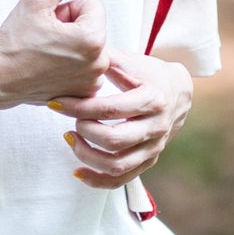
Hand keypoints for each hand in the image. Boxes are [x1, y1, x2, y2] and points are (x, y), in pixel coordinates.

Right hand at [0, 0, 111, 107]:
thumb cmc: (13, 44)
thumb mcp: (36, 0)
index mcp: (92, 39)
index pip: (92, 4)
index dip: (67, 8)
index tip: (49, 22)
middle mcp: (98, 63)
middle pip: (92, 26)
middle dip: (71, 27)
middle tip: (44, 38)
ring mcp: (92, 81)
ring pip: (89, 47)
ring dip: (72, 46)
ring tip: (45, 54)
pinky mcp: (84, 93)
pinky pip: (86, 66)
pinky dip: (72, 65)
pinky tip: (50, 68)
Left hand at [51, 52, 193, 187]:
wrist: (178, 91)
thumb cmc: (147, 73)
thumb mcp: (130, 61)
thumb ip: (103, 58)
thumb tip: (74, 54)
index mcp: (153, 99)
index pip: (110, 109)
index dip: (78, 107)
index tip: (55, 103)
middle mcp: (157, 126)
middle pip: (114, 141)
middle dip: (84, 132)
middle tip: (70, 121)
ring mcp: (154, 147)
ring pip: (117, 165)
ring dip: (87, 155)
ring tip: (70, 138)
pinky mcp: (148, 161)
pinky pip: (121, 180)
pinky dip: (97, 180)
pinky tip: (77, 171)